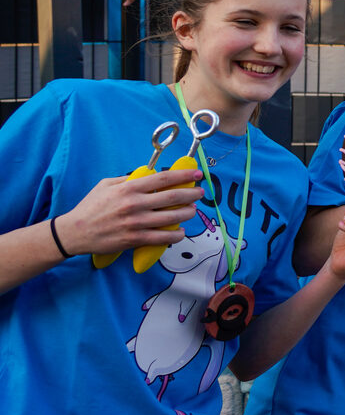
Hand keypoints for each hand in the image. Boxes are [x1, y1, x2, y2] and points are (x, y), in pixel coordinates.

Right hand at [55, 168, 204, 255]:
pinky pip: (162, 237)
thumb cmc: (90, 207)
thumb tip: (149, 175)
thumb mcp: (106, 185)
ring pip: (171, 218)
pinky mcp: (134, 239)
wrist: (75, 232)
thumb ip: (128, 179)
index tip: (197, 175)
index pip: (163, 179)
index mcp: (129, 188)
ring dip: (187, 213)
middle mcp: (134, 204)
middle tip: (200, 193)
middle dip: (191, 195)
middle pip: (172, 198)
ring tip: (193, 210)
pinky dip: (175, 235)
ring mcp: (135, 223)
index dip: (183, 176)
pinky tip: (180, 231)